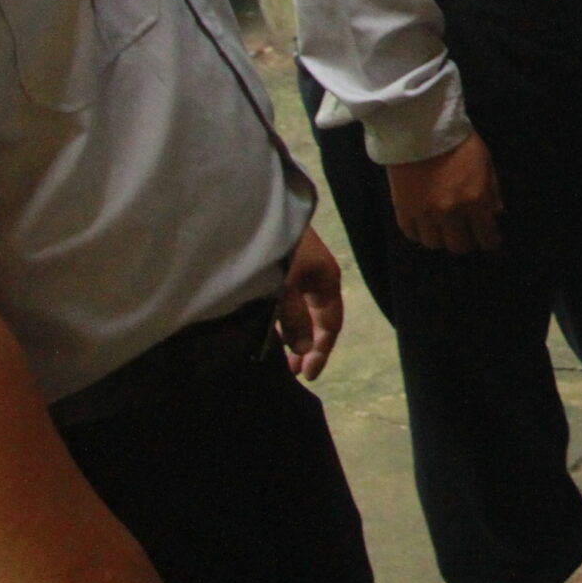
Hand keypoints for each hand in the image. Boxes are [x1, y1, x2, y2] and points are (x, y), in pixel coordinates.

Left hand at [273, 225, 343, 382]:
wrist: (250, 207)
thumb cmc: (274, 249)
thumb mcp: (285, 288)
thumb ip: (294, 321)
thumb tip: (303, 350)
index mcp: (326, 279)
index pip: (330, 323)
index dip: (321, 351)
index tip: (306, 375)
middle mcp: (314, 274)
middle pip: (314, 317)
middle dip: (304, 345)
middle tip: (289, 371)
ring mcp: (296, 267)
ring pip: (296, 308)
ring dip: (287, 332)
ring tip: (273, 353)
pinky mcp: (277, 262)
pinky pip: (282, 298)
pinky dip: (275, 316)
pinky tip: (261, 325)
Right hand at [386, 132, 502, 253]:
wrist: (420, 128)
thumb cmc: (458, 142)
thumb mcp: (485, 162)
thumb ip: (492, 191)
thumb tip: (496, 213)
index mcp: (475, 200)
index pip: (486, 237)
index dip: (490, 241)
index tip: (489, 240)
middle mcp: (450, 212)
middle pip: (459, 246)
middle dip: (466, 241)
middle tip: (466, 233)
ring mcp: (425, 214)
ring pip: (434, 244)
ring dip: (442, 238)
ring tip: (444, 228)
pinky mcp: (403, 210)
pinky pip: (412, 234)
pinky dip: (420, 233)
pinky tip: (425, 224)